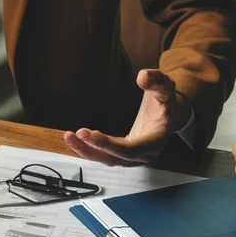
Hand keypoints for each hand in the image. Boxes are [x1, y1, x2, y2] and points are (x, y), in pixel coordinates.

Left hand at [62, 69, 187, 165]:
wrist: (167, 117)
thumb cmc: (166, 104)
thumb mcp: (167, 88)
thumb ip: (157, 80)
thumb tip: (142, 77)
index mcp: (155, 142)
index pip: (129, 150)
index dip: (108, 144)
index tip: (88, 134)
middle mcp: (142, 155)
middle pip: (113, 159)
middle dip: (91, 149)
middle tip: (74, 134)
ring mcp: (131, 159)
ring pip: (105, 160)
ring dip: (85, 150)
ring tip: (68, 137)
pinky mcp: (121, 155)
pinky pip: (103, 156)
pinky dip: (89, 148)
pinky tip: (76, 138)